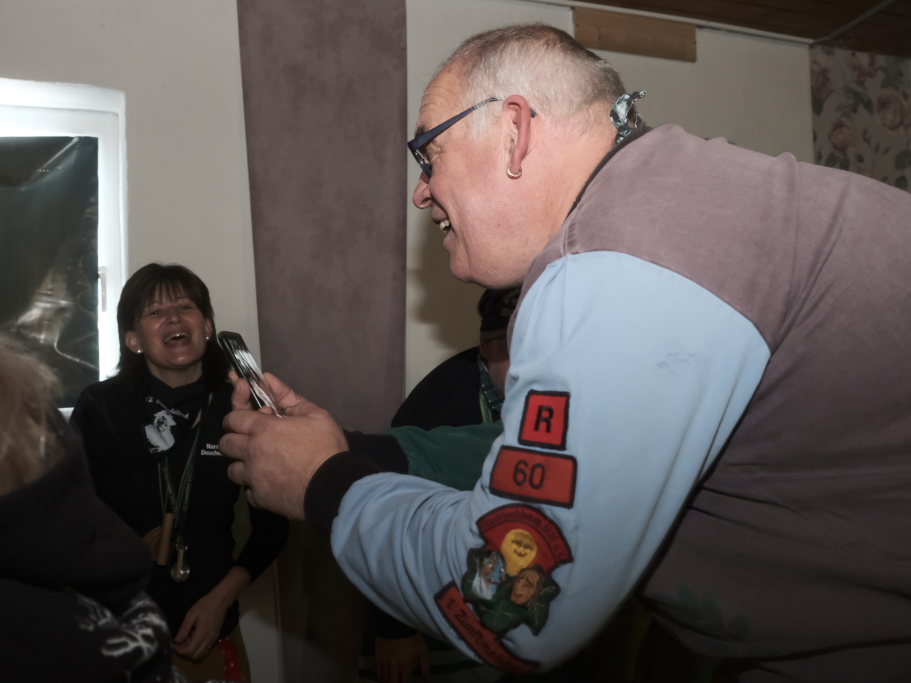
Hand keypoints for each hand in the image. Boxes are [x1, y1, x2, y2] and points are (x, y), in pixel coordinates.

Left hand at [172, 590, 229, 659]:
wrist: (221, 600)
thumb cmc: (205, 605)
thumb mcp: (191, 615)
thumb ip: (184, 629)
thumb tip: (177, 640)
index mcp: (202, 634)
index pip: (189, 650)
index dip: (180, 650)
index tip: (174, 644)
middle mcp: (209, 639)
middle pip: (195, 655)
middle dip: (185, 652)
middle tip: (180, 643)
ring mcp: (213, 639)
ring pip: (201, 653)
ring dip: (192, 650)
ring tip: (187, 639)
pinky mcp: (216, 636)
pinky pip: (206, 648)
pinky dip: (198, 647)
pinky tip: (195, 636)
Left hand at [220, 372, 347, 519]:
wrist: (335, 486)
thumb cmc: (326, 446)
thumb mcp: (315, 414)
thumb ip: (288, 396)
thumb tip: (267, 378)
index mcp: (263, 429)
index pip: (233, 417)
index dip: (238, 415)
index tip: (249, 417)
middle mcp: (251, 452)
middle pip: (225, 443)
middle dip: (234, 438)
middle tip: (251, 439)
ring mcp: (253, 477)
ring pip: (232, 470)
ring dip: (242, 464)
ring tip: (259, 464)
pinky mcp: (260, 499)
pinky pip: (248, 491)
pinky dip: (255, 486)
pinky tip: (268, 482)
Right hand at [375, 634, 430, 682]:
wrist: (395, 624)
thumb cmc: (411, 637)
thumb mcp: (422, 649)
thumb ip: (425, 664)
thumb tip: (427, 677)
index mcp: (406, 664)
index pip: (406, 682)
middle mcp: (394, 666)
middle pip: (393, 682)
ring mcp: (385, 662)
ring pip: (384, 679)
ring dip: (388, 682)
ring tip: (391, 682)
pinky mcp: (378, 657)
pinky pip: (377, 671)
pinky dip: (380, 677)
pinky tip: (382, 679)